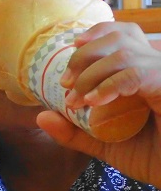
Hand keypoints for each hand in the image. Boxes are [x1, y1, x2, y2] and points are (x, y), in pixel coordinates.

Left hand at [38, 21, 160, 186]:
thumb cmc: (150, 157)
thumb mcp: (104, 144)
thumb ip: (75, 131)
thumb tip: (41, 116)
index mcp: (143, 72)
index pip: (123, 35)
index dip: (97, 33)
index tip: (72, 47)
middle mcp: (156, 69)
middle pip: (120, 38)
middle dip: (84, 56)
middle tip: (66, 83)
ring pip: (124, 54)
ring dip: (91, 74)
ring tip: (76, 100)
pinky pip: (138, 74)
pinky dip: (110, 85)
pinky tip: (94, 102)